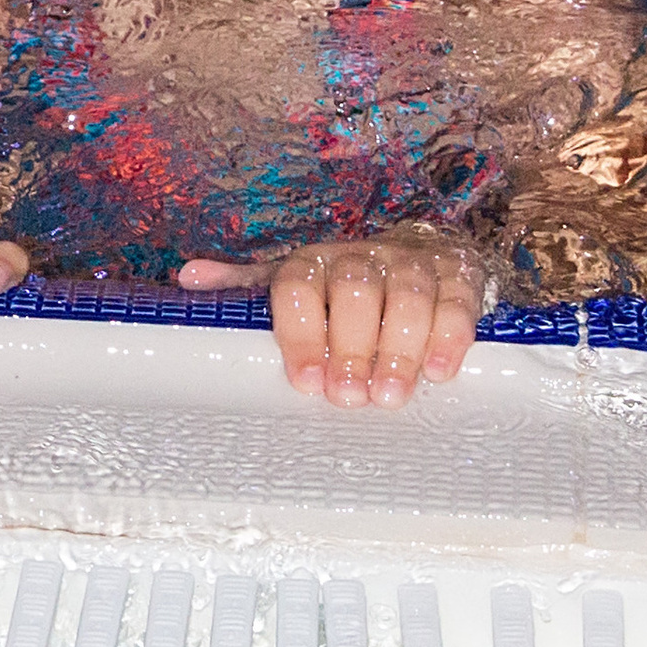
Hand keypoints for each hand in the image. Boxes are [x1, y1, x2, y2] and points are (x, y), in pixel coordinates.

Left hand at [178, 230, 487, 406]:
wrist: (423, 249)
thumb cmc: (344, 280)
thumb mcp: (293, 278)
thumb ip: (247, 283)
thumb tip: (188, 278)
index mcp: (314, 261)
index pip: (298, 286)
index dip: (300, 333)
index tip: (305, 382)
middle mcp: (362, 258)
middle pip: (354, 292)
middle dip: (350, 347)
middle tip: (349, 397)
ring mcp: (412, 265)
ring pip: (406, 298)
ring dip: (398, 349)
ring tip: (390, 396)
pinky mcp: (458, 278)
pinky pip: (456, 303)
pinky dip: (449, 337)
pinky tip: (439, 372)